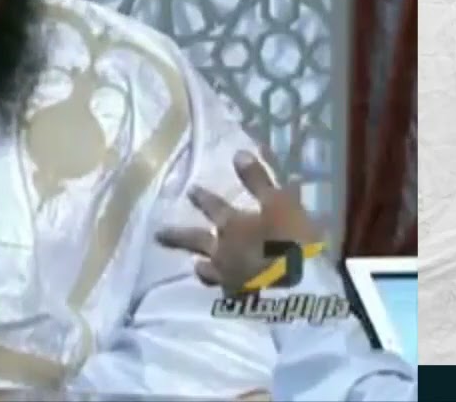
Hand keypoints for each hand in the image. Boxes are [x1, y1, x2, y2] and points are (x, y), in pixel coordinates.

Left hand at [154, 150, 320, 296]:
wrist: (297, 291)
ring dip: (201, 266)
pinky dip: (223, 288)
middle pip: (195, 241)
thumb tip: (238, 153)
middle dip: (177, 235)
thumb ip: (259, 181)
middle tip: (158, 234)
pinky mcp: (240, 302)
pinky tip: (227, 291)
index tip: (189, 190)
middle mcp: (223, 251)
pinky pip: (226, 292)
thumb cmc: (290, 241)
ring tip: (195, 267)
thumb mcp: (280, 204)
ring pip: (207, 270)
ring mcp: (228, 279)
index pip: (214, 207)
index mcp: (233, 226)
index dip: (203, 198)